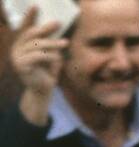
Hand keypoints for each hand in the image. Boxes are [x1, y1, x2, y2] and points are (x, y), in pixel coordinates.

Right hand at [12, 7, 67, 122]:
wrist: (43, 91)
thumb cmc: (47, 73)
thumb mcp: (51, 55)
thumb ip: (50, 44)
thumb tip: (56, 27)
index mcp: (23, 44)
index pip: (26, 28)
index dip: (30, 17)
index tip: (36, 6)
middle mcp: (17, 48)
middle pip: (31, 34)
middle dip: (45, 28)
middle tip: (58, 23)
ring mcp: (17, 56)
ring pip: (35, 45)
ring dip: (52, 43)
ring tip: (65, 43)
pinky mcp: (20, 65)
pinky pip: (36, 56)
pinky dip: (48, 55)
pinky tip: (57, 57)